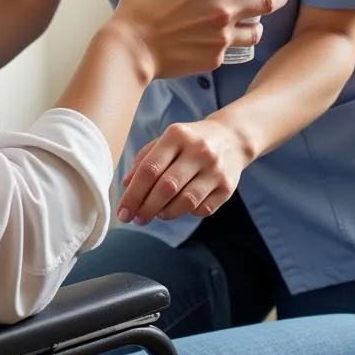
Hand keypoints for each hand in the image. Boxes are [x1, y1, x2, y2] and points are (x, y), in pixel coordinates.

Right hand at [109, 0, 291, 78]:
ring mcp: (222, 36)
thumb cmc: (139, 7)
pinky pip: (235, 48)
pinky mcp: (216, 58)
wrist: (130, 49)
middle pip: (269, 1)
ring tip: (257, 20)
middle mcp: (223, 9)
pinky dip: (235, 41)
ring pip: (258, 30)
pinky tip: (229, 38)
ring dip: (261, 22)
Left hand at [117, 118, 249, 223]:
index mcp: (177, 135)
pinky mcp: (228, 187)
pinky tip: (180, 207)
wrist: (231, 138)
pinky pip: (203, 209)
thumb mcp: (165, 141)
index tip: (123, 212)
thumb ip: (144, 160)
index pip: (150, 168)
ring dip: (166, 213)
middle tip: (136, 219)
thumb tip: (126, 185)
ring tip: (156, 214)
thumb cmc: (189, 142)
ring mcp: (215, 169)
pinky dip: (187, 213)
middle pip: (167, 187)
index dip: (133, 194)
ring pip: (186, 201)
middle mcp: (198, 150)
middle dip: (147, 208)